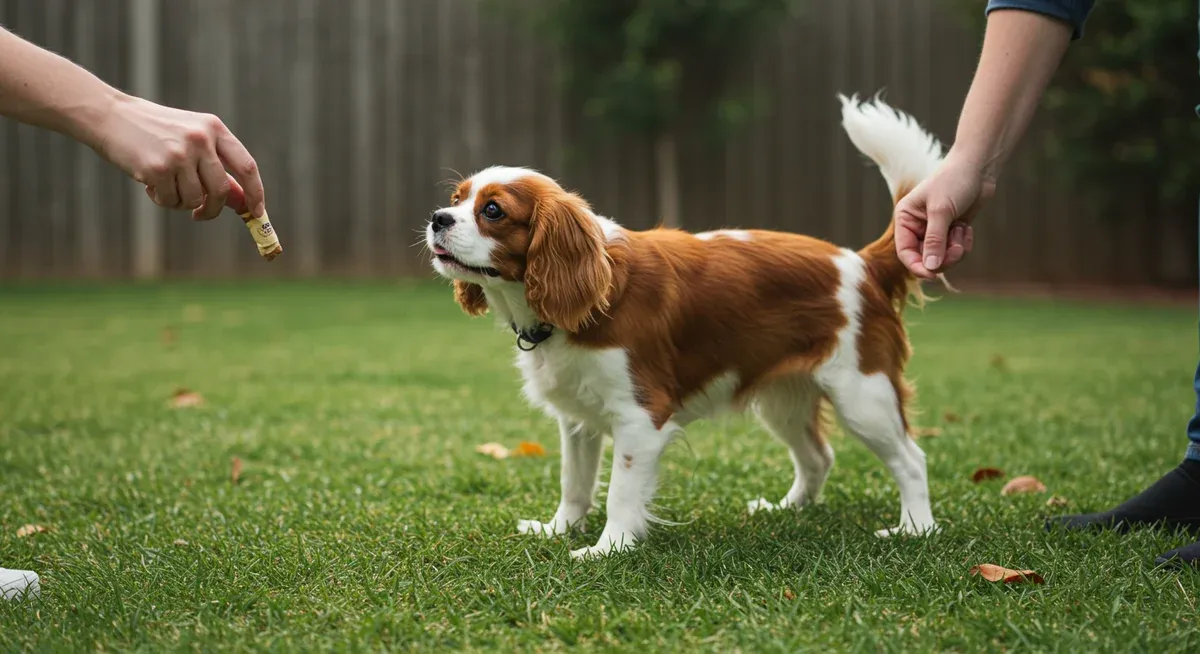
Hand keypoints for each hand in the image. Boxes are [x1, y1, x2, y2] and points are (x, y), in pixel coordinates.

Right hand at [90, 94, 264, 220]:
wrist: (110, 116)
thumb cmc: (154, 132)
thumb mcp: (191, 140)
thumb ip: (216, 167)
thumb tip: (242, 202)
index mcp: (214, 128)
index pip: (247, 166)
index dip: (255, 193)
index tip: (258, 213)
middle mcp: (200, 139)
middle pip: (221, 190)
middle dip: (212, 209)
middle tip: (199, 214)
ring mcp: (179, 153)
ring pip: (195, 199)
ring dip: (180, 202)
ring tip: (165, 185)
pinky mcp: (158, 168)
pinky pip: (171, 201)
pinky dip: (162, 199)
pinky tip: (149, 183)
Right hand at [893, 153, 993, 278]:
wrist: (978, 168)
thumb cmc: (954, 182)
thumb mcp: (941, 211)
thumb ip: (934, 241)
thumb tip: (929, 268)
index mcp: (906, 219)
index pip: (905, 252)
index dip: (917, 266)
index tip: (932, 276)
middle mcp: (917, 226)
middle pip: (925, 258)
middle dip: (943, 257)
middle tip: (957, 249)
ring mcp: (935, 230)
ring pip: (942, 257)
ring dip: (955, 250)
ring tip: (963, 232)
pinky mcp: (951, 231)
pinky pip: (954, 250)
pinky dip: (963, 243)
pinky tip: (967, 228)